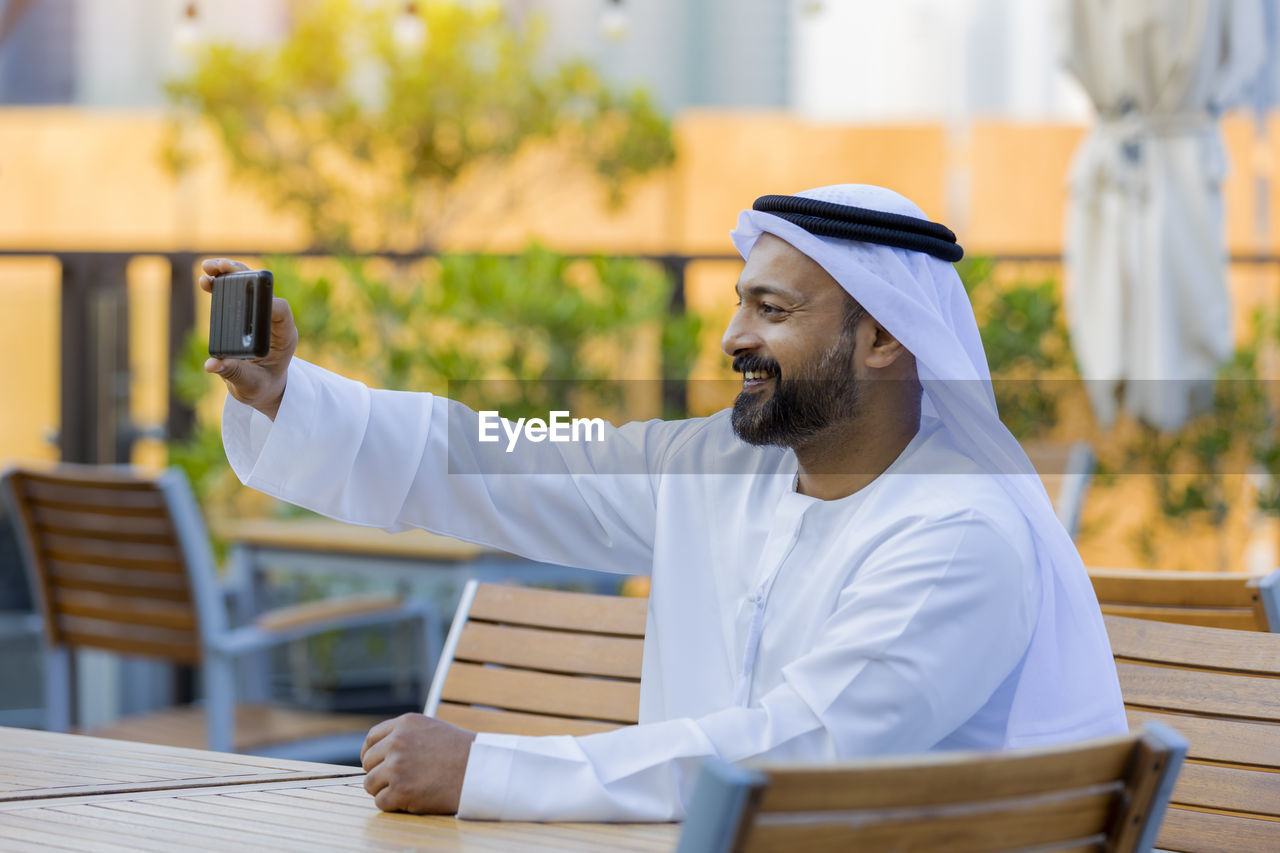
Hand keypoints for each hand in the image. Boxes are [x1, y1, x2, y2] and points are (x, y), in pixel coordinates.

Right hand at [199, 257, 296, 419]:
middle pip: (263, 290)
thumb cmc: (261, 387)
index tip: (248, 298)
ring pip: (248, 286)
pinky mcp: (246, 314)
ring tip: (208, 269)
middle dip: (243, 276)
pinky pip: (236, 293)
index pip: (281, 311)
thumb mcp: (250, 385)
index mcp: (284, 337)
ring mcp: (260, 315)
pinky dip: (222, 283)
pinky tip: (206, 278)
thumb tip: (211, 365)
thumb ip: (233, 374)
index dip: (266, 301)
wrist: (263, 387)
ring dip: (230, 274)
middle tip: (221, 268)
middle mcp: (274, 321)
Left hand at [360, 713, 476, 813]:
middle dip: (379, 773)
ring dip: (384, 790)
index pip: (371, 739)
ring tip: (405, 790)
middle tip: (396, 780)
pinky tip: (409, 800)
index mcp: (404, 724)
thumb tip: (381, 751)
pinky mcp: (400, 790)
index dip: (370, 753)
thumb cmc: (460, 752)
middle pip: (368, 763)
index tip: (375, 764)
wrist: (480, 770)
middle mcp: (397, 743)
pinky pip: (381, 802)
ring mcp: (397, 767)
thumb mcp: (430, 729)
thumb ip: (406, 735)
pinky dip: (392, 804)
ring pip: (370, 784)